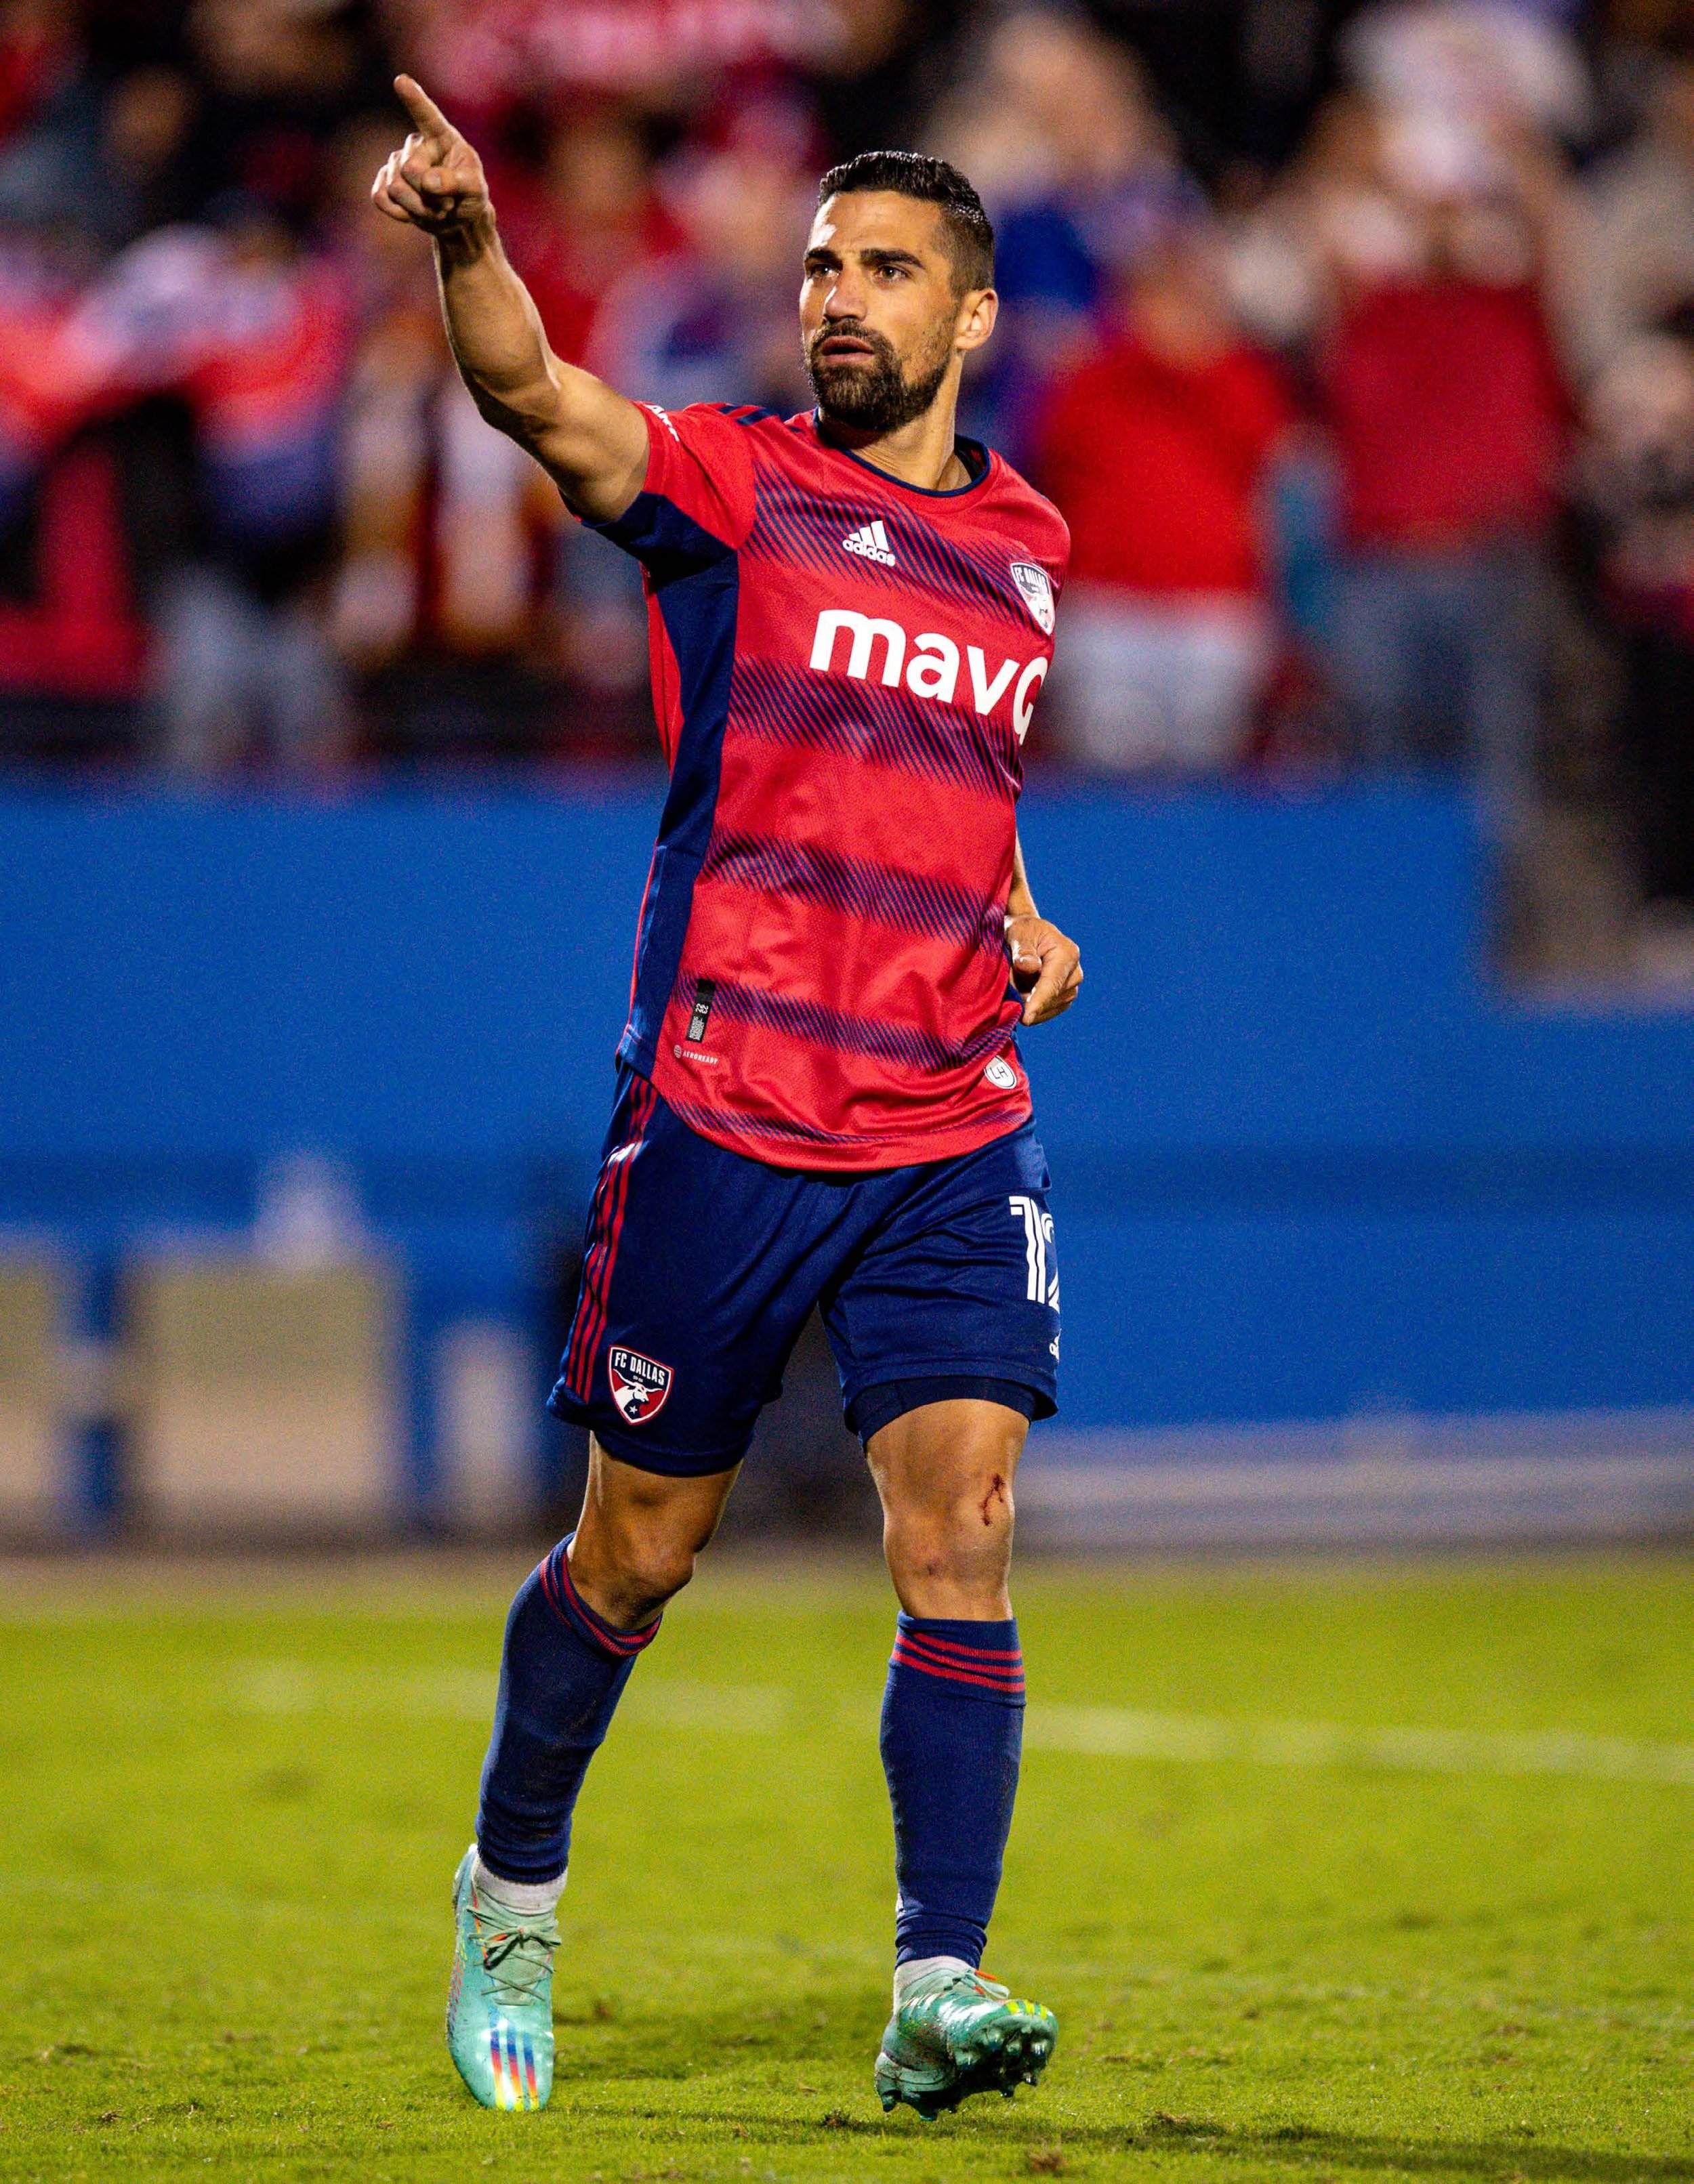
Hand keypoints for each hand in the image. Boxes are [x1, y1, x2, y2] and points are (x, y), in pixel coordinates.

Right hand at [372, 75, 489, 238]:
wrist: (457, 220)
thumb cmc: (470, 197)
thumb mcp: (476, 191)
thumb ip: (457, 182)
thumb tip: (427, 181)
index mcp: (442, 137)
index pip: (427, 116)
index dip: (414, 99)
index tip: (401, 81)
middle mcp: (416, 145)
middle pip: (410, 170)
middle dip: (430, 198)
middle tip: (447, 205)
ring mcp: (398, 162)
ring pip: (396, 188)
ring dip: (419, 209)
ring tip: (436, 210)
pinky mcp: (385, 182)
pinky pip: (380, 198)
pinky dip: (399, 213)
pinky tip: (414, 213)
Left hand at [1007, 913, 1081, 1025]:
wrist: (1029, 933)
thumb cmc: (1022, 931)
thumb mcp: (1019, 934)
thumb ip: (1023, 951)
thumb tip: (1030, 967)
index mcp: (1067, 954)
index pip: (1051, 984)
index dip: (1038, 1002)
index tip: (1026, 1019)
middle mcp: (1075, 973)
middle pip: (1050, 999)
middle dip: (1025, 999)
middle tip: (1005, 984)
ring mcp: (1072, 987)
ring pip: (1048, 1008)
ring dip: (1028, 1003)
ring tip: (1014, 983)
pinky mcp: (1064, 998)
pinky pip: (1047, 1012)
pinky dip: (1032, 1009)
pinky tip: (1020, 998)